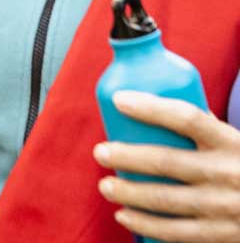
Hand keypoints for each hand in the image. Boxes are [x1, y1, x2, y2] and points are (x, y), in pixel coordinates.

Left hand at [93, 90, 239, 241]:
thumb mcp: (233, 140)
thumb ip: (202, 126)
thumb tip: (150, 101)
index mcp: (230, 141)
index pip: (187, 117)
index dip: (150, 107)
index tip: (119, 99)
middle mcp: (229, 173)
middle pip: (167, 162)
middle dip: (127, 157)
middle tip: (100, 152)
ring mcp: (226, 208)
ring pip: (167, 201)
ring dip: (129, 194)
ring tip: (106, 186)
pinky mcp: (224, 235)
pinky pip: (178, 233)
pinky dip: (147, 226)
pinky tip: (125, 217)